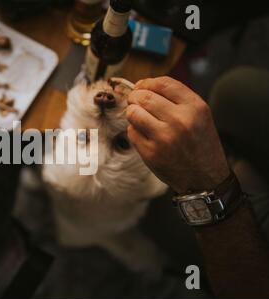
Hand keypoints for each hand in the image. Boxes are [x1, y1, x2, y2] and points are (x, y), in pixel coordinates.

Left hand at [126, 76, 229, 193]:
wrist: (205, 177)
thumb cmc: (199, 143)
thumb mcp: (199, 115)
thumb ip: (175, 98)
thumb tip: (141, 86)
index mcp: (195, 107)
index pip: (163, 83)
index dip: (146, 82)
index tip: (141, 87)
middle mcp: (180, 120)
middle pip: (144, 96)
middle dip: (134, 97)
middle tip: (135, 102)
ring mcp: (164, 138)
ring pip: (133, 113)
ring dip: (132, 113)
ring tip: (140, 118)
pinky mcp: (151, 153)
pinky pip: (132, 132)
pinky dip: (135, 131)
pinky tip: (145, 136)